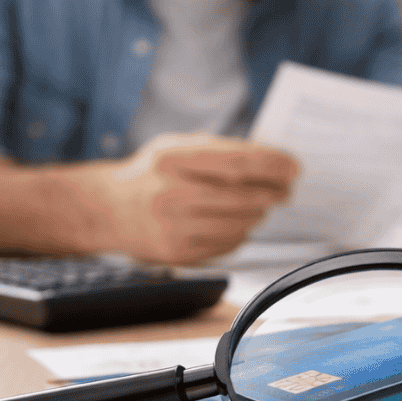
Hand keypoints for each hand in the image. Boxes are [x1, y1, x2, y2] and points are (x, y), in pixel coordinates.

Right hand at [91, 133, 298, 263]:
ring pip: (239, 223)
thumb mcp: (177, 147)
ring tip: (260, 205)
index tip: (294, 168)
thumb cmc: (153, 173)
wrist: (108, 210)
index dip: (271, 166)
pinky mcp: (177, 254)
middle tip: (286, 190)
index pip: (235, 163)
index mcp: (171, 159)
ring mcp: (173, 227)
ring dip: (258, 214)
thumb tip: (273, 160)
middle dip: (273, 193)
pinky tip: (238, 222)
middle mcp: (170, 194)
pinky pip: (227, 244)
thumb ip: (221, 150)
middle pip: (242, 197)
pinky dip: (241, 233)